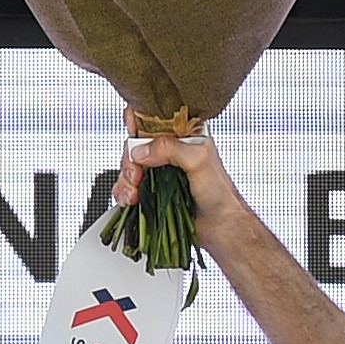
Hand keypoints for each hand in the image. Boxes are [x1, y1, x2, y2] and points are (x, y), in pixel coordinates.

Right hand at [123, 130, 255, 242]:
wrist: (220, 225)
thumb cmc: (219, 192)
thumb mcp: (199, 160)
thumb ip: (170, 148)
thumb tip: (140, 150)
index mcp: (182, 134)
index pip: (153, 118)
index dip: (137, 123)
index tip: (132, 136)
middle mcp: (168, 149)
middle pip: (134, 144)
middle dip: (130, 160)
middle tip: (137, 175)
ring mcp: (158, 170)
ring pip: (128, 165)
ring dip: (126, 179)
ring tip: (135, 193)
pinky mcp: (151, 189)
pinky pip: (127, 186)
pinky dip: (124, 192)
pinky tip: (132, 200)